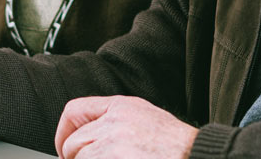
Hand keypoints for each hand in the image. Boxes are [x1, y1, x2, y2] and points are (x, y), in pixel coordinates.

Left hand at [54, 96, 196, 158]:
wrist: (197, 156)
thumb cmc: (176, 146)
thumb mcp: (145, 117)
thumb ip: (114, 120)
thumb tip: (86, 136)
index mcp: (121, 106)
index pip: (74, 110)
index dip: (63, 132)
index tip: (65, 148)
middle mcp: (114, 121)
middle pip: (73, 142)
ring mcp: (114, 144)